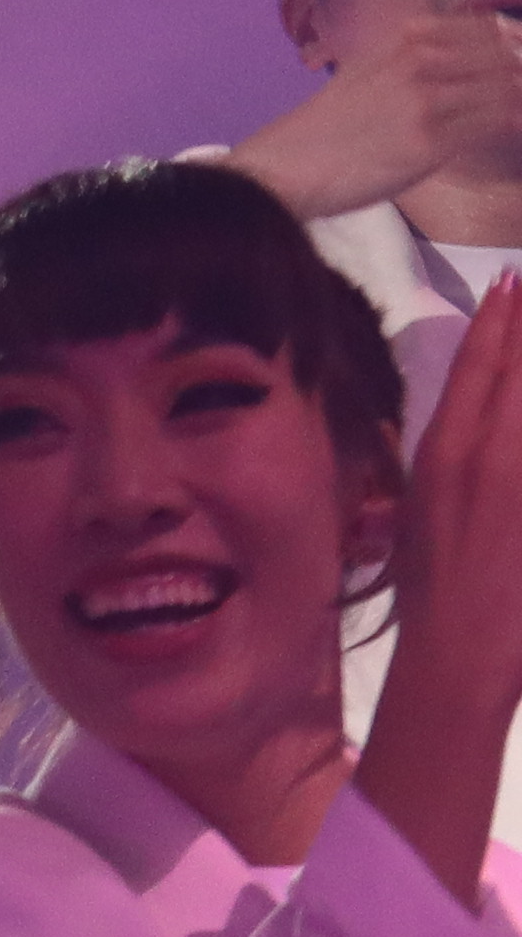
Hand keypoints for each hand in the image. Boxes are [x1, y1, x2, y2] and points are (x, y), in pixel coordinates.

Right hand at [238, 0, 521, 224]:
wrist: (281, 169)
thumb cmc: (319, 133)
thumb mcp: (360, 76)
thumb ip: (403, 60)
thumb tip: (440, 58)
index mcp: (403, 43)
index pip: (488, 29)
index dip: (515, 46)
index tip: (515, 68)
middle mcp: (418, 63)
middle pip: (506, 54)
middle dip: (521, 73)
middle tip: (518, 97)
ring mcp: (425, 100)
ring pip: (509, 87)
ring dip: (519, 99)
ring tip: (516, 115)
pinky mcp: (429, 141)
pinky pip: (498, 124)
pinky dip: (516, 123)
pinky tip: (515, 131)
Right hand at [395, 247, 521, 692]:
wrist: (460, 655)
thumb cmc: (434, 589)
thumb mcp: (425, 508)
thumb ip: (454, 459)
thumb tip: (475, 421)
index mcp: (444, 454)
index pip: (475, 365)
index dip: (498, 318)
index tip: (512, 281)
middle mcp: (489, 454)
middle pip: (519, 368)